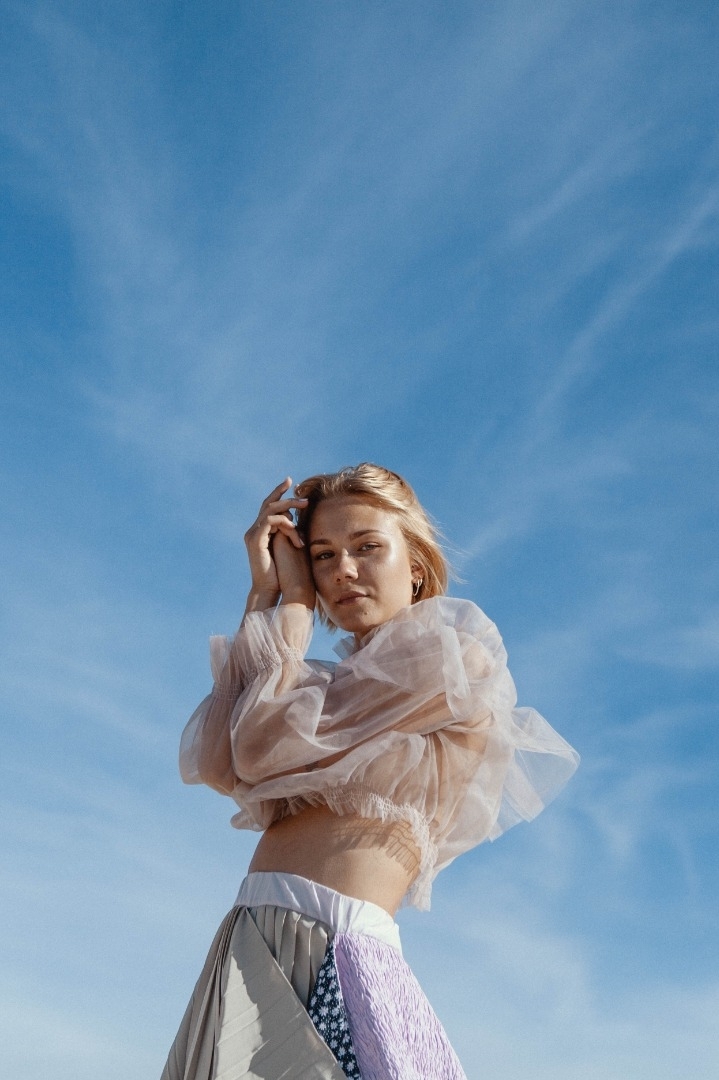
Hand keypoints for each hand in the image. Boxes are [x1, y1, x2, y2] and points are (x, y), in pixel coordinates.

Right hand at [243, 478, 311, 611]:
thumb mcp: (291, 546)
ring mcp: (253, 535)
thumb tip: (301, 522)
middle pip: (267, 503)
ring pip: (270, 509)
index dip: (279, 493)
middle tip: (298, 488)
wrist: (273, 588)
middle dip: (283, 493)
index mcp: (262, 531)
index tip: (293, 483)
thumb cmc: (285, 572)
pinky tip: (294, 526)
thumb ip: (293, 532)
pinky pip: (269, 521)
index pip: (269, 506)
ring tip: (304, 504)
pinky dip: (283, 521)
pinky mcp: (255, 541)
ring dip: (288, 505)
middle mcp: (255, 530)